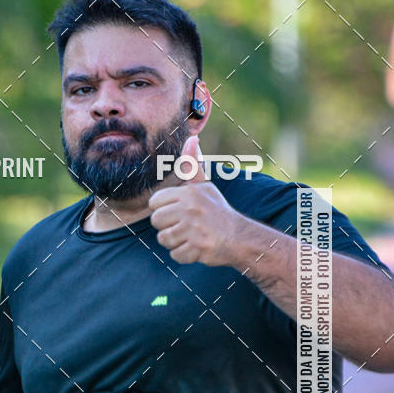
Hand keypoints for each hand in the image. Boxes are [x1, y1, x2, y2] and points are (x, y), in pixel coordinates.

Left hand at [149, 135, 243, 265]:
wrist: (239, 237)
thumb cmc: (217, 211)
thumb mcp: (204, 186)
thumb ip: (192, 165)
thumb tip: (191, 138)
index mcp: (188, 193)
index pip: (154, 203)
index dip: (164, 210)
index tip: (179, 212)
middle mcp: (190, 209)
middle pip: (156, 221)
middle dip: (167, 227)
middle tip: (186, 226)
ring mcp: (194, 229)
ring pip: (163, 239)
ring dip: (175, 242)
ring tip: (191, 236)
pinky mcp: (198, 248)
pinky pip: (175, 255)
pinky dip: (185, 255)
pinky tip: (197, 247)